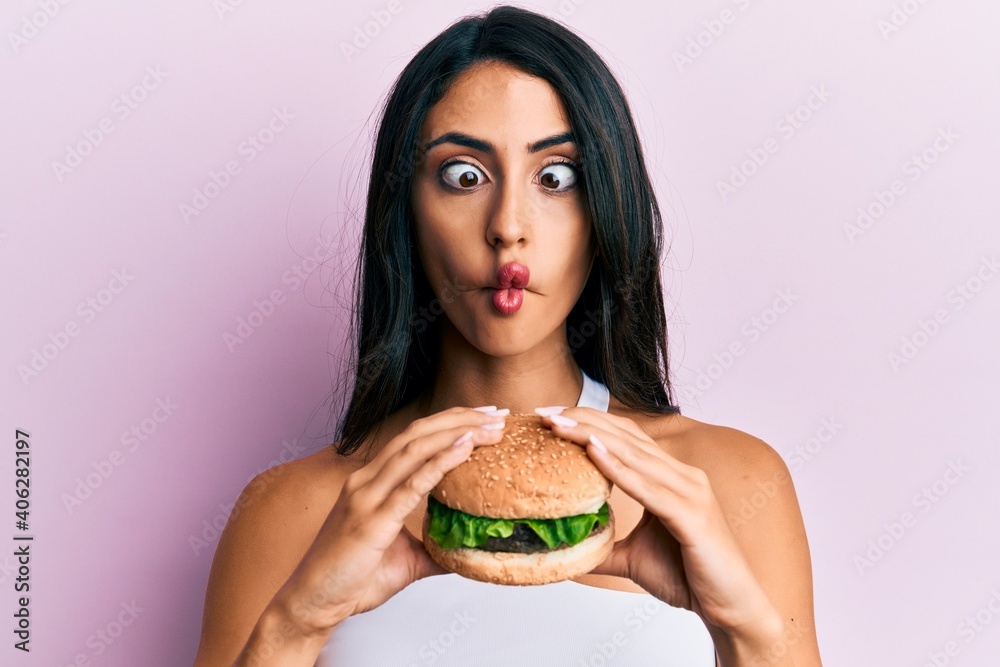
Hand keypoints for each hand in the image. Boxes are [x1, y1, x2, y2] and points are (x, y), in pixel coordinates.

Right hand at [273, 406, 506, 634]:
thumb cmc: (350, 580)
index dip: (449, 422)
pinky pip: (411, 484)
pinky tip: (465, 448)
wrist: (311, 604)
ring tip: (490, 427)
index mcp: (371, 482)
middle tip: (496, 413)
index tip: (483, 416)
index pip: (414, 438)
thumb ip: (434, 546)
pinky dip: (441, 462)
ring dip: (457, 433)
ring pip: (416, 449)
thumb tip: (466, 550)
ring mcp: (366, 496)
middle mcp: (366, 480)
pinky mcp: (371, 519)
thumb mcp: (404, 558)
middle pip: (418, 433)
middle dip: (460, 418)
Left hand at [536, 407, 780, 635]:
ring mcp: (691, 492)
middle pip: (626, 437)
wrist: (731, 609)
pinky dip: (619, 468)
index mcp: (672, 478)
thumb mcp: (633, 559)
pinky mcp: (692, 515)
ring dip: (592, 436)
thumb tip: (566, 550)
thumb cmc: (691, 577)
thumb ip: (603, 547)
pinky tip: (593, 452)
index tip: (551, 415)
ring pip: (634, 455)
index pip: (625, 438)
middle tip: (545, 411)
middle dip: (583, 420)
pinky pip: (649, 488)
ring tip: (559, 424)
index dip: (589, 422)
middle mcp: (683, 477)